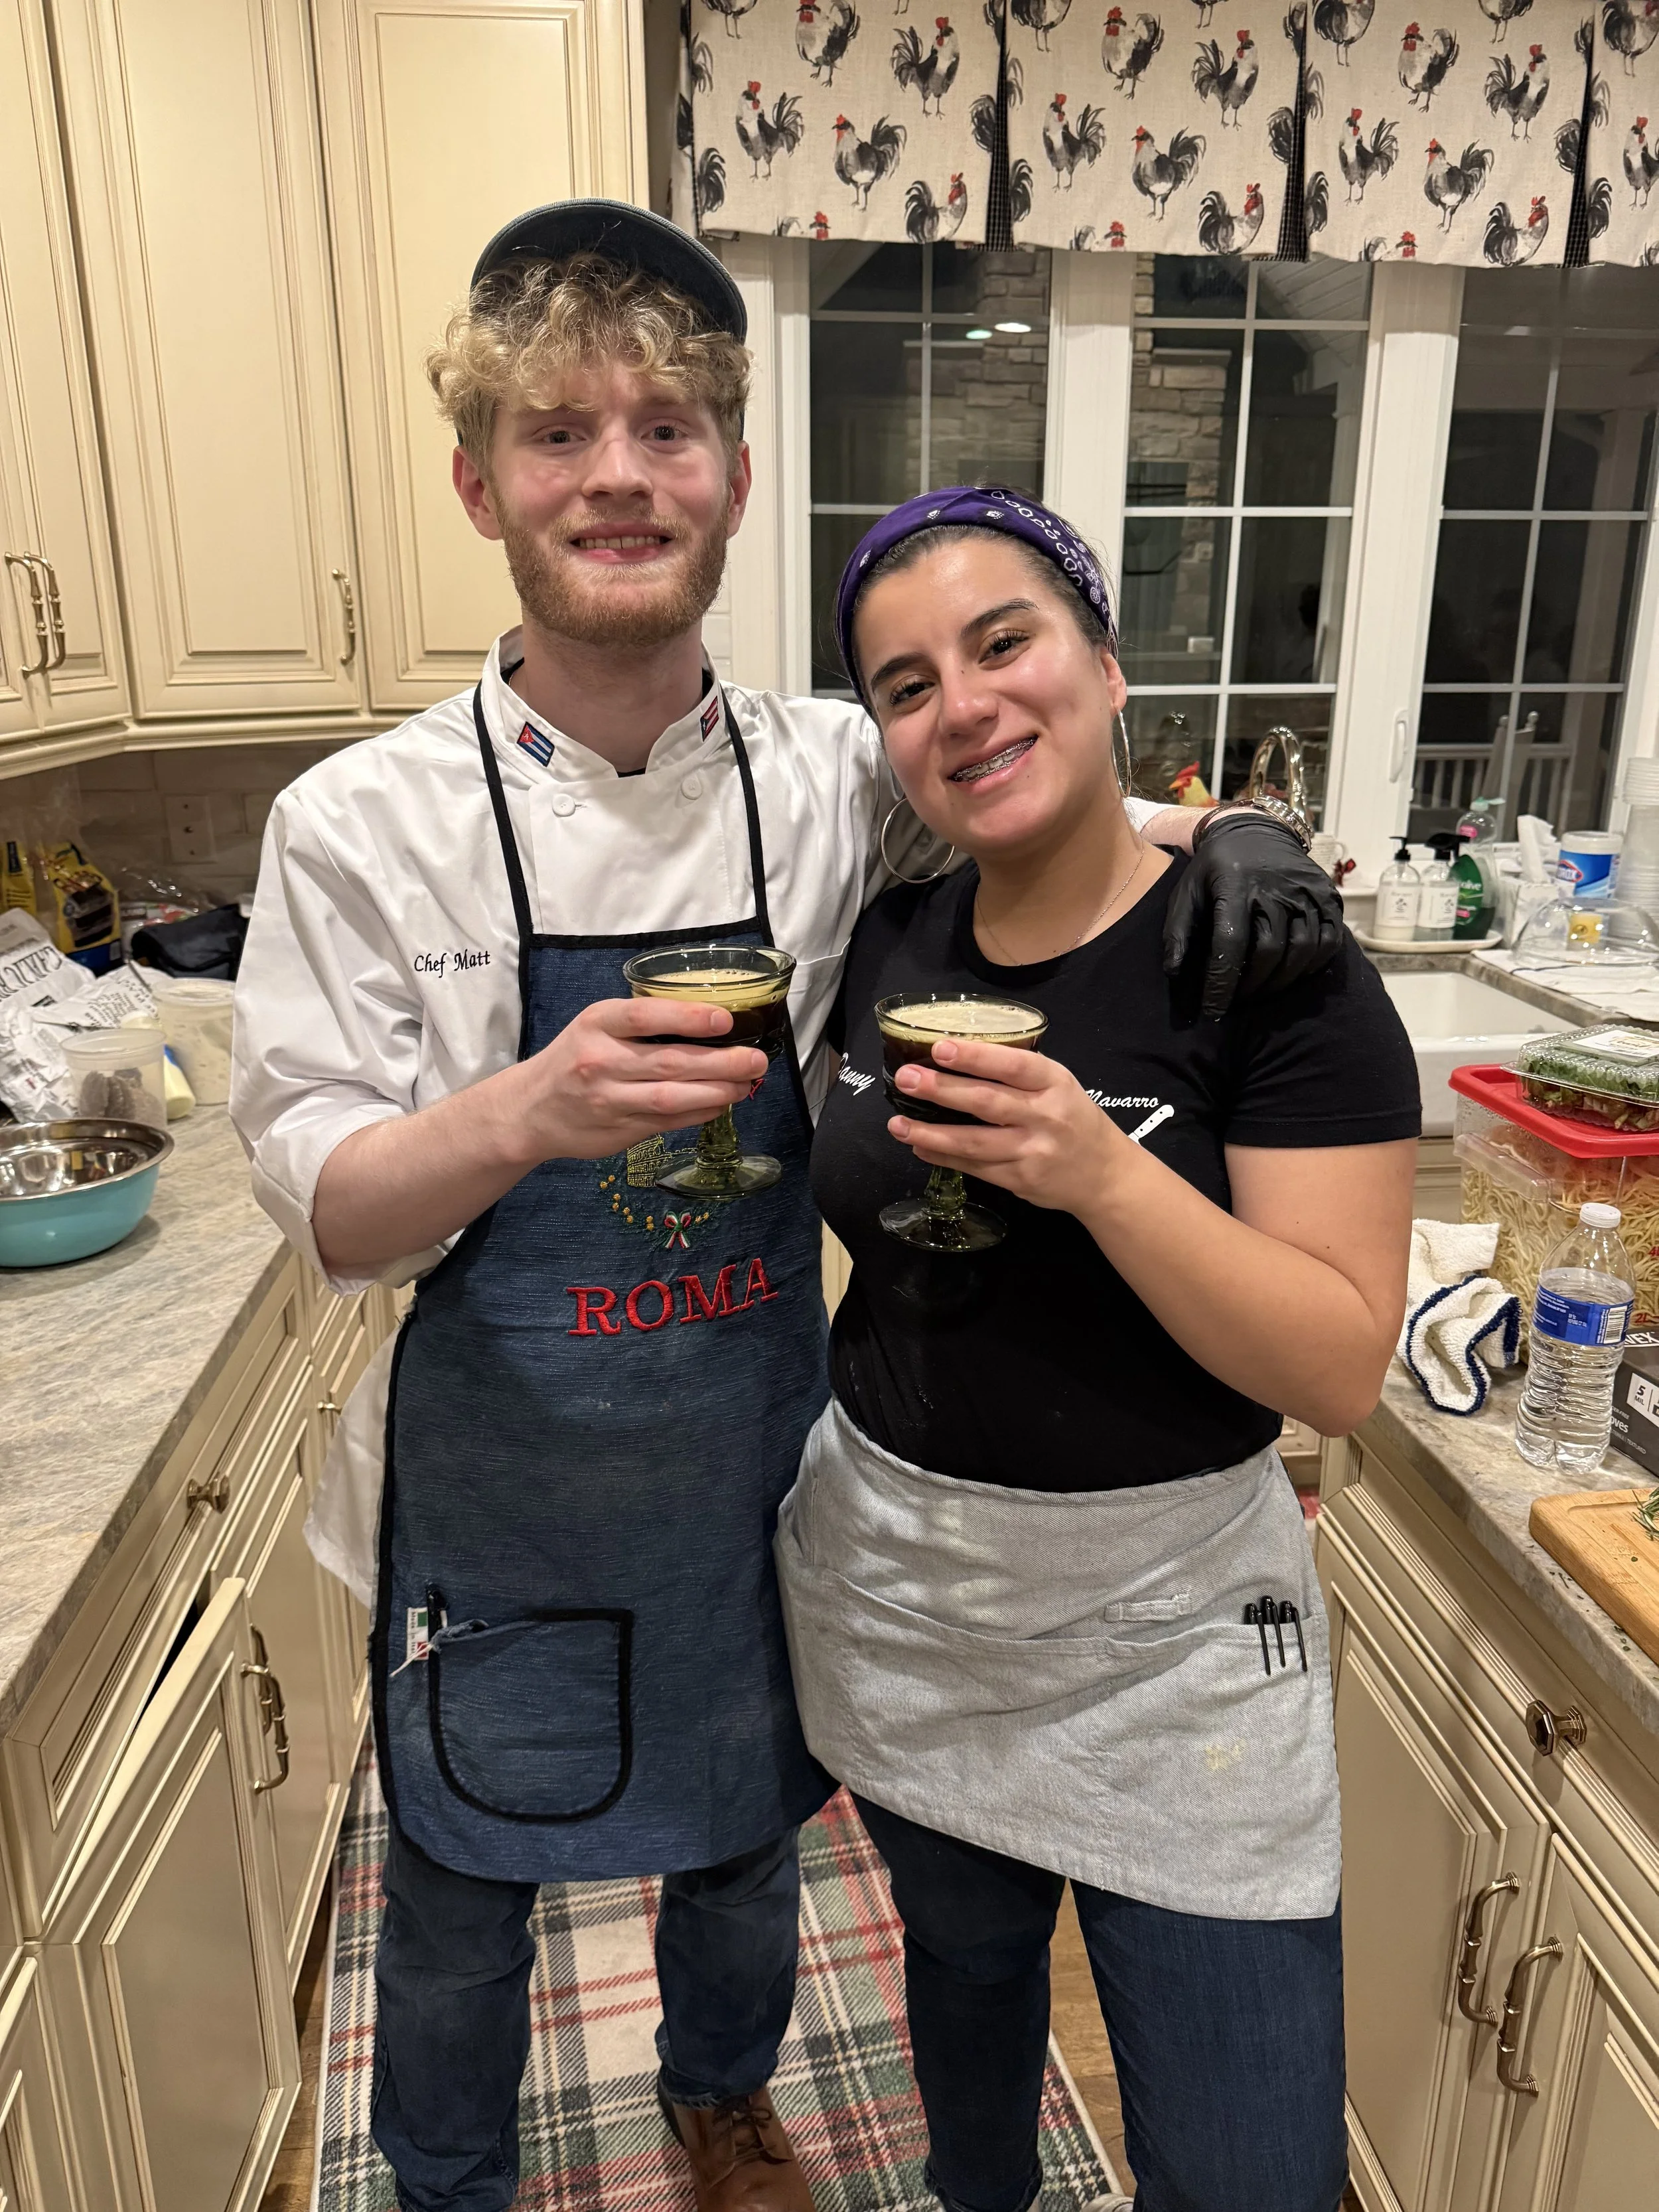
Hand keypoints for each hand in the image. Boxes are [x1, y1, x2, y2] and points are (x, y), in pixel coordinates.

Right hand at [504, 998, 768, 1163]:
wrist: (530, 1110)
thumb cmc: (574, 1058)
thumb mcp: (595, 1026)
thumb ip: (640, 1023)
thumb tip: (710, 1022)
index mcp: (596, 1024)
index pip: (644, 1017)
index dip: (688, 1017)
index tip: (725, 1019)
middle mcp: (600, 1062)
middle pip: (668, 1063)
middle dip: (721, 1063)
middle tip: (756, 1060)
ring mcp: (609, 1101)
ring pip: (671, 1098)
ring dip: (716, 1092)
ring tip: (747, 1084)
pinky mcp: (619, 1131)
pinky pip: (668, 1122)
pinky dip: (699, 1113)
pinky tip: (721, 1104)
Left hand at [887, 1037, 1121, 1215]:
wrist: (1105, 1175)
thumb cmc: (1074, 1119)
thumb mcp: (1059, 1085)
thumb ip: (1019, 1072)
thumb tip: (957, 1056)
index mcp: (1055, 1083)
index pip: (1012, 1066)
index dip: (975, 1057)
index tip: (940, 1048)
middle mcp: (1045, 1117)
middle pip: (987, 1102)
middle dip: (942, 1090)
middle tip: (907, 1079)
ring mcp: (1033, 1152)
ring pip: (974, 1143)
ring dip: (931, 1134)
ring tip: (897, 1124)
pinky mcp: (1021, 1181)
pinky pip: (976, 1168)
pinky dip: (944, 1158)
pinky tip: (920, 1148)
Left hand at [1163, 815, 1343, 1020]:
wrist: (1254, 831)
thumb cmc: (1214, 869)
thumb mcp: (1186, 891)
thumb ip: (1177, 931)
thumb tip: (1173, 972)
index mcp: (1237, 884)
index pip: (1232, 944)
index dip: (1222, 983)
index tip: (1213, 1011)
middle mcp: (1276, 886)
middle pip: (1270, 951)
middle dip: (1252, 987)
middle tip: (1238, 1002)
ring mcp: (1306, 890)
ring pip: (1303, 950)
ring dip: (1281, 982)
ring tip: (1261, 992)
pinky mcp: (1328, 894)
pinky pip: (1329, 940)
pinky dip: (1313, 965)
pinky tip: (1292, 974)